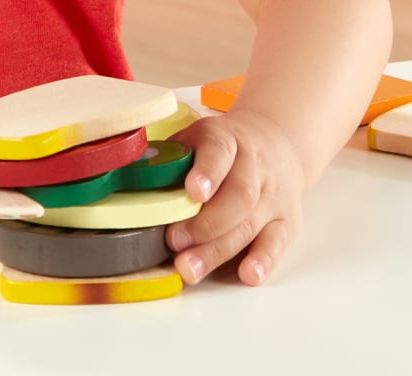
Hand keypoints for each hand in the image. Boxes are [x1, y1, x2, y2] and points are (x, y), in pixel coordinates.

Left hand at [165, 110, 306, 286]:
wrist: (276, 142)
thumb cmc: (224, 147)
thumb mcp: (198, 137)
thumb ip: (170, 156)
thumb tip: (124, 175)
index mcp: (227, 138)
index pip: (219, 150)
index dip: (207, 171)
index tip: (193, 192)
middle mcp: (254, 165)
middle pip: (237, 196)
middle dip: (204, 223)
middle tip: (175, 241)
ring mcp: (273, 194)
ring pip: (250, 223)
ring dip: (218, 249)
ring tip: (190, 268)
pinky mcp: (287, 219)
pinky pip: (277, 241)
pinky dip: (263, 260)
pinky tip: (247, 274)